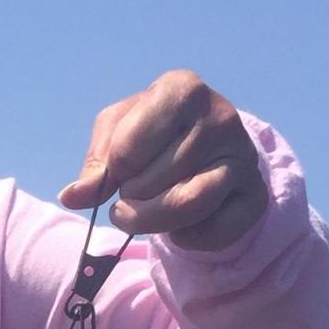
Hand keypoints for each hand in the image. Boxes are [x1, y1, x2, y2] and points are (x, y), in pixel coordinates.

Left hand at [59, 71, 267, 251]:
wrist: (207, 151)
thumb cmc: (152, 136)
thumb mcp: (117, 135)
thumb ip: (95, 165)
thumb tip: (73, 196)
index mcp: (183, 89)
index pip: (127, 149)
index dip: (115, 170)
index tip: (120, 167)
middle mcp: (220, 116)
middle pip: (149, 184)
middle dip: (132, 198)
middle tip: (136, 190)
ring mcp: (243, 156)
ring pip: (185, 207)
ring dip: (152, 222)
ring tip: (143, 214)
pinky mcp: (255, 196)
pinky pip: (212, 233)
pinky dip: (187, 239)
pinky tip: (184, 222)